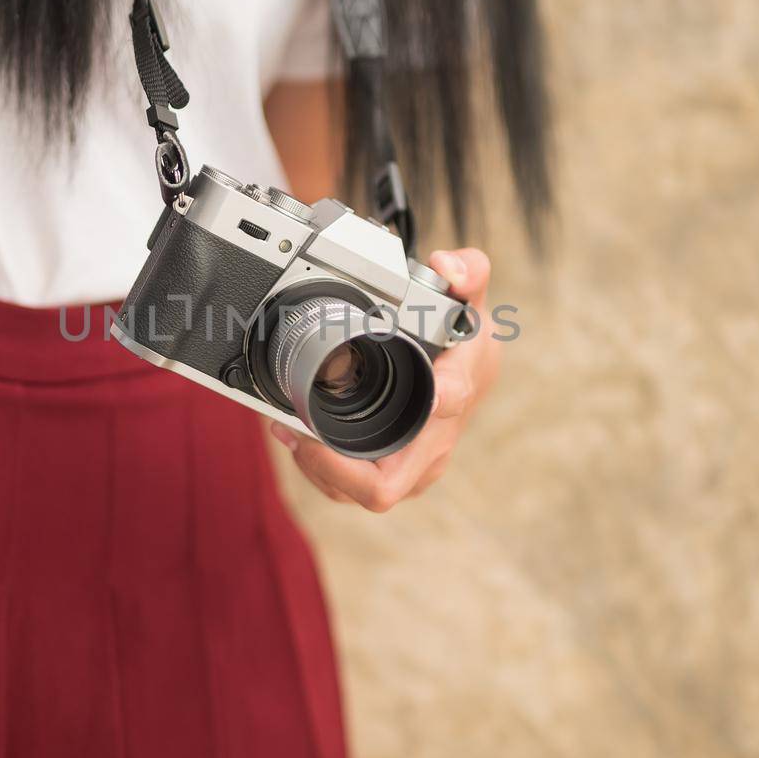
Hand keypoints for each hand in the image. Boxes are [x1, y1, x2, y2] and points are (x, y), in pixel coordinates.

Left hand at [269, 248, 498, 511]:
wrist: (467, 371)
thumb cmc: (463, 341)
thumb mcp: (470, 299)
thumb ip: (467, 272)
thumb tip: (448, 266)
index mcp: (456, 393)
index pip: (444, 406)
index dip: (407, 412)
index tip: (369, 408)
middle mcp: (432, 443)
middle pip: (385, 486)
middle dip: (335, 469)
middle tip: (299, 435)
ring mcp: (409, 465)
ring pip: (357, 492)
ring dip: (318, 467)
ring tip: (288, 430)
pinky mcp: (386, 472)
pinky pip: (346, 486)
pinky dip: (318, 466)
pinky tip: (295, 434)